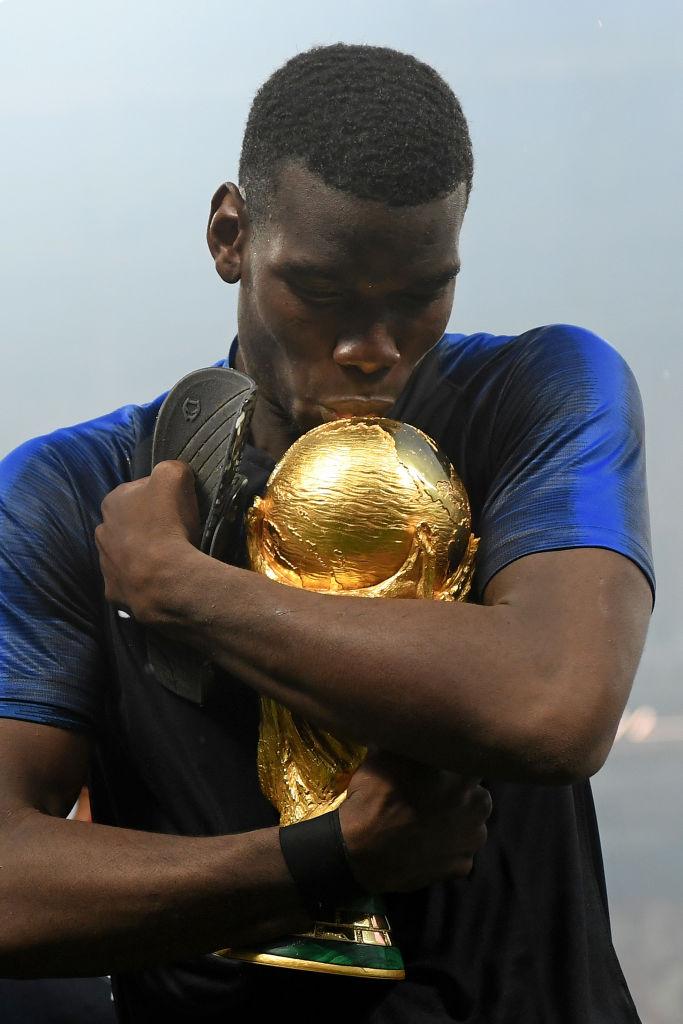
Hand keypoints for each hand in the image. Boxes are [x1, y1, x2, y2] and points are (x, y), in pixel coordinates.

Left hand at [95, 461, 200, 620]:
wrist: (164, 579)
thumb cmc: (167, 524)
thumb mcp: (174, 476)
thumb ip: (171, 468)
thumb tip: (174, 473)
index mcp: (112, 501)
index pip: (139, 491)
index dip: (161, 497)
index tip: (177, 507)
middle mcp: (102, 531)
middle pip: (130, 522)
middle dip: (148, 526)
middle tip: (174, 533)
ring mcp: (105, 564)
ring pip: (126, 553)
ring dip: (142, 553)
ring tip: (168, 559)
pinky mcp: (112, 591)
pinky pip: (128, 581)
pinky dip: (141, 580)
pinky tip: (159, 580)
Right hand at [339, 752, 490, 891]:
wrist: (360, 852)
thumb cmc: (374, 798)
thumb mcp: (386, 755)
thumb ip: (412, 744)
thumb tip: (415, 731)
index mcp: (464, 773)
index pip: (471, 760)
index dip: (453, 763)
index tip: (438, 768)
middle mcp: (478, 804)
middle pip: (475, 794)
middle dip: (458, 794)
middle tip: (429, 798)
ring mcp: (473, 839)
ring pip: (470, 825)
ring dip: (455, 823)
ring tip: (426, 824)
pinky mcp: (463, 867)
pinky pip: (459, 853)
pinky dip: (446, 850)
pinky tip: (424, 847)